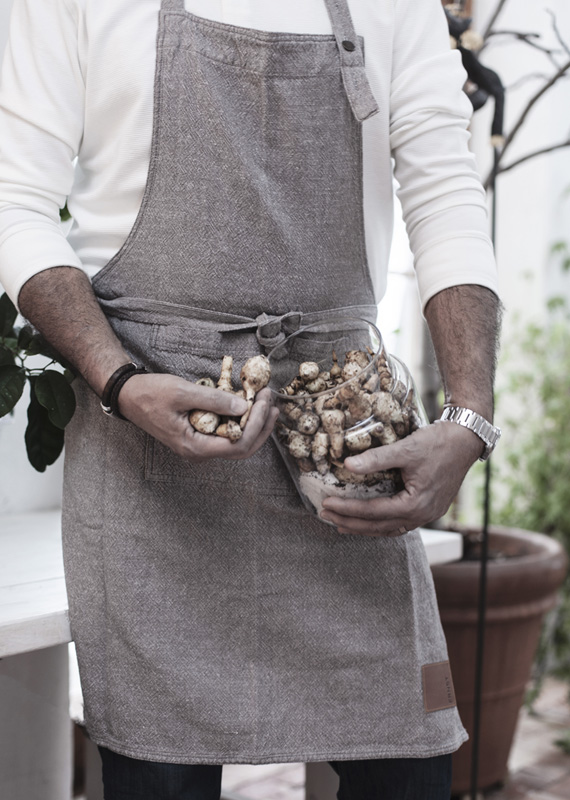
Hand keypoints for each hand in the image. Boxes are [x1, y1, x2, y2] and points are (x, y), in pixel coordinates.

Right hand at [118, 373, 277, 461]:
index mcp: (195, 447)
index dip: (257, 423)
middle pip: (243, 448)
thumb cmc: (151, 393)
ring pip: (237, 442)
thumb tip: (244, 406)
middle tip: (270, 399)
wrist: (129, 395)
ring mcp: (200, 445)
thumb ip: (214, 400)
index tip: (263, 399)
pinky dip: (241, 419)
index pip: (238, 445)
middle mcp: (200, 452)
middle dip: (261, 424)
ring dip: (254, 422)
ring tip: (265, 400)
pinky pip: (227, 433)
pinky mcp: (200, 435)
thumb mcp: (183, 392)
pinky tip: (249, 404)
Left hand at [320, 422, 482, 535]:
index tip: (326, 504)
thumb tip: (347, 464)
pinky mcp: (430, 508)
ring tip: (342, 524)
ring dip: (365, 527)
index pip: (373, 512)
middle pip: (379, 526)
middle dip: (350, 522)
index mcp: (415, 505)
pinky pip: (401, 523)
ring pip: (390, 528)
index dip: (347, 508)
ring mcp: (428, 514)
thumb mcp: (405, 449)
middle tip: (325, 516)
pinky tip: (371, 520)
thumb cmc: (438, 443)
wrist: (466, 439)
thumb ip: (376, 459)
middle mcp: (422, 515)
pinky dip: (382, 523)